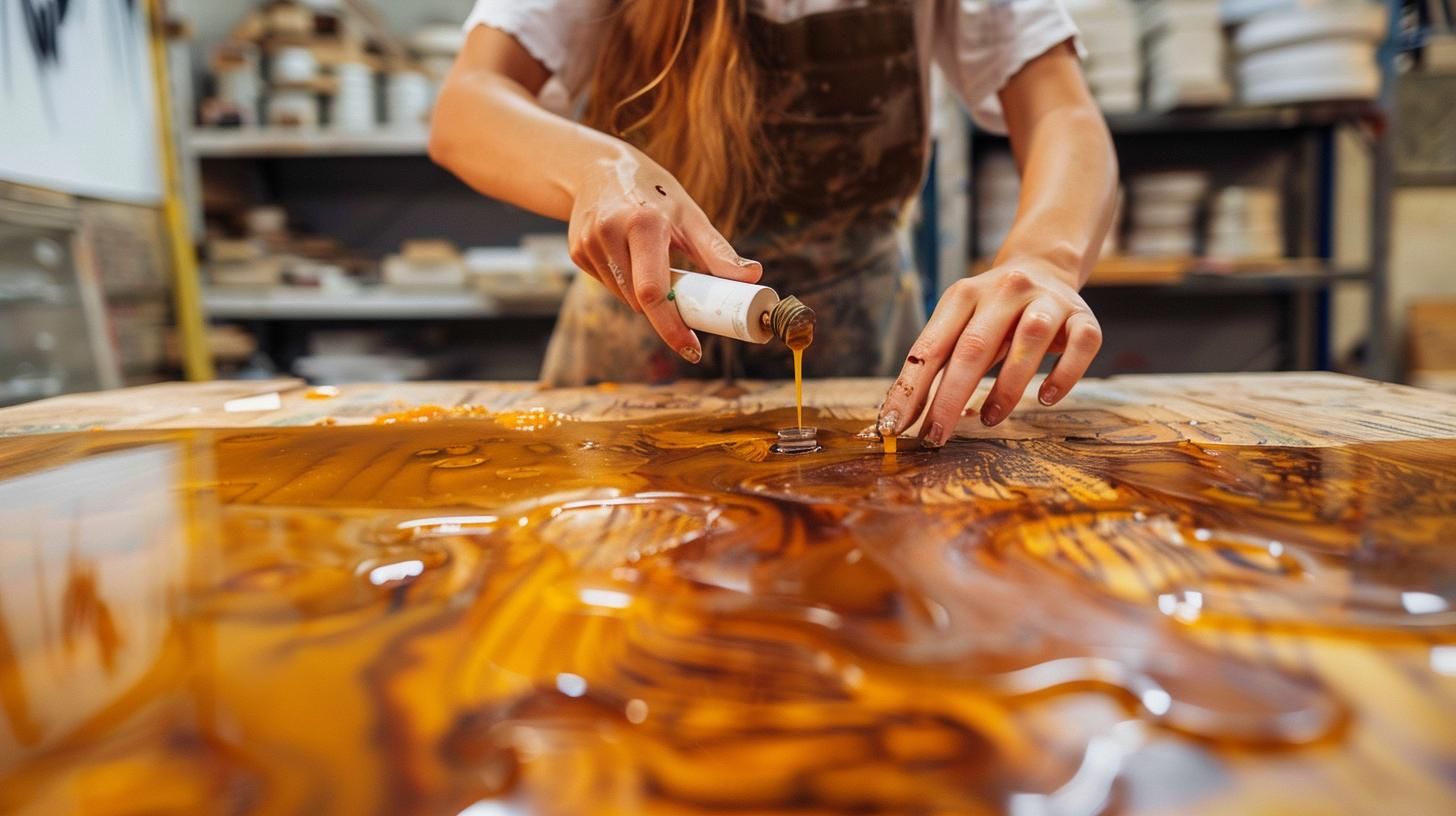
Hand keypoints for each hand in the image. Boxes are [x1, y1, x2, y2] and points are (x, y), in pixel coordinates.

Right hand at [566, 147, 761, 363]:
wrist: (598, 167)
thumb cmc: (654, 192)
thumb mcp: (689, 215)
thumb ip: (718, 251)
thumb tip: (752, 277)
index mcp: (643, 224)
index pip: (653, 292)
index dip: (672, 327)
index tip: (691, 349)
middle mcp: (610, 234)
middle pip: (639, 301)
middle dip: (665, 310)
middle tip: (684, 301)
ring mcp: (588, 244)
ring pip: (624, 297)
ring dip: (644, 296)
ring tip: (652, 261)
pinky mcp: (576, 252)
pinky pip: (609, 285)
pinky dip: (625, 283)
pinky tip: (627, 255)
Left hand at [878, 258, 1102, 445]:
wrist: (1043, 267)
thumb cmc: (990, 312)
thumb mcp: (958, 323)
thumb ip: (936, 361)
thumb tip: (904, 414)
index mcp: (963, 294)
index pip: (930, 347)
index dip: (910, 389)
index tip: (895, 426)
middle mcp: (1005, 291)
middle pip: (974, 347)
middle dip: (950, 398)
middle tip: (936, 436)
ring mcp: (1047, 301)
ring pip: (1029, 341)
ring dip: (1006, 387)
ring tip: (990, 418)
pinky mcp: (1084, 317)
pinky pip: (1080, 345)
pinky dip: (1063, 375)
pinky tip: (1046, 398)